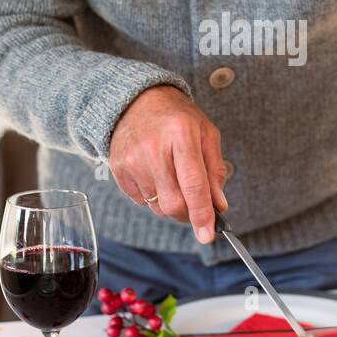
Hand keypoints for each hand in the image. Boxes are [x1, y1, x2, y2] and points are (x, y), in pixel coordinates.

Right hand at [108, 86, 227, 242]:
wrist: (136, 101)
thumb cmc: (177, 118)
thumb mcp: (206, 134)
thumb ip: (214, 170)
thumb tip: (218, 205)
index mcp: (181, 135)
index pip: (194, 185)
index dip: (202, 214)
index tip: (208, 235)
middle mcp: (153, 148)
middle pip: (173, 203)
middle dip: (188, 214)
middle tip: (194, 207)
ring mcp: (132, 159)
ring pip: (157, 206)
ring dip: (170, 203)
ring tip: (172, 177)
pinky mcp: (118, 168)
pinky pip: (140, 201)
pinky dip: (153, 197)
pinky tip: (155, 174)